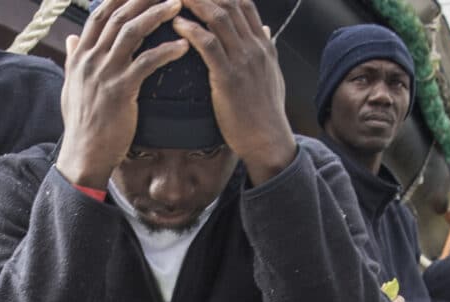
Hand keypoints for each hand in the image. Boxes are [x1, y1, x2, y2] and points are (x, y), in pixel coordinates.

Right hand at [56, 0, 188, 188]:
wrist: (84, 155)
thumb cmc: (81, 125)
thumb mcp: (70, 88)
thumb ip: (73, 60)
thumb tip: (72, 39)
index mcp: (80, 56)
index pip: (99, 15)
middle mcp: (91, 59)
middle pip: (118, 16)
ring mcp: (105, 74)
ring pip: (132, 32)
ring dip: (157, 15)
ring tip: (177, 6)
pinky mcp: (121, 91)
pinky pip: (147, 62)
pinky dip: (166, 51)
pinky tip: (182, 46)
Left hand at [173, 0, 295, 184]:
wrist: (269, 140)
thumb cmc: (266, 113)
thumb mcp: (272, 75)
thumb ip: (267, 50)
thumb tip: (266, 31)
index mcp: (263, 45)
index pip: (244, 4)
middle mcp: (255, 47)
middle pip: (229, 3)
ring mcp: (243, 61)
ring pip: (218, 18)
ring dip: (195, 2)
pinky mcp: (229, 79)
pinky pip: (208, 45)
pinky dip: (191, 31)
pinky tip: (177, 24)